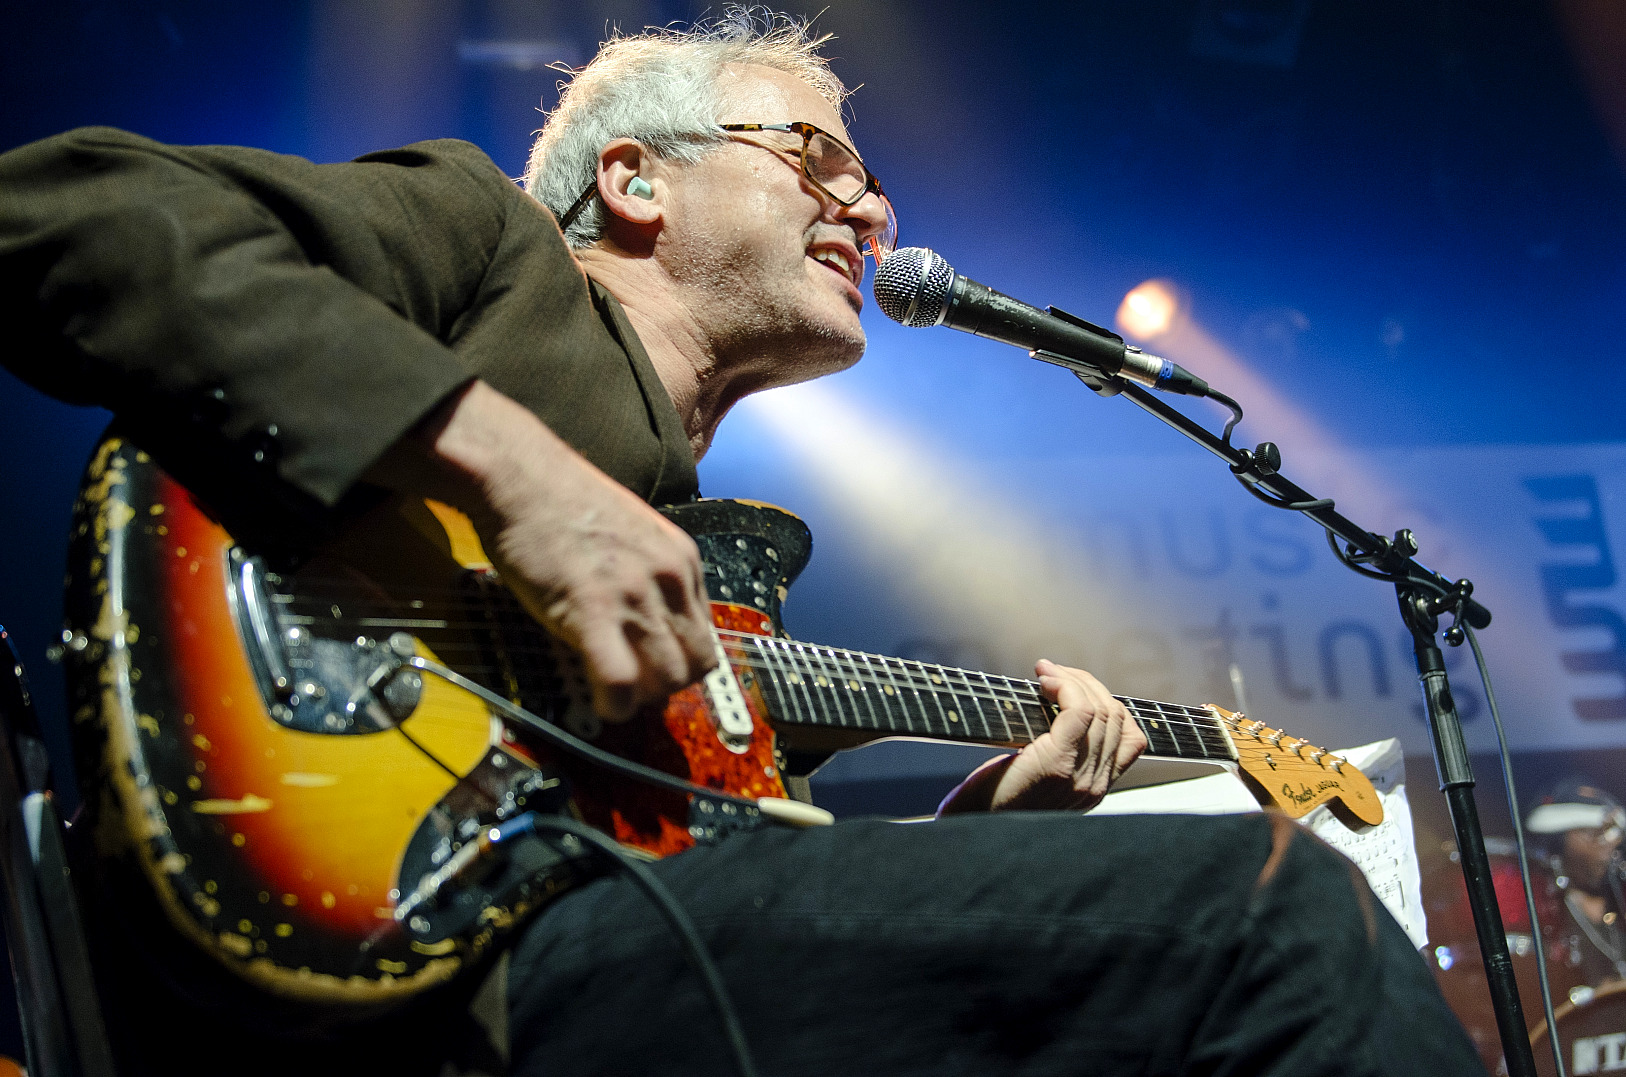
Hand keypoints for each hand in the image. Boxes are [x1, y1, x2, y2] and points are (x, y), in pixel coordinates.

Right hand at [378, 381, 715, 721]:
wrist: (521, 475)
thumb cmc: (564, 503)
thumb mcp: (634, 533)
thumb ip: (651, 575)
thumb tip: (651, 622)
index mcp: (681, 559)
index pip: (706, 636)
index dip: (680, 663)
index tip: (653, 671)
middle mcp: (669, 578)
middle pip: (695, 665)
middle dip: (665, 687)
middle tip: (633, 687)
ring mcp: (634, 595)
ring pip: (665, 680)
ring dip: (640, 698)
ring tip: (612, 693)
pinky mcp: (592, 611)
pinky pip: (620, 683)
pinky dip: (613, 706)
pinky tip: (598, 703)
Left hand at [937, 660, 1146, 813]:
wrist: (967, 833)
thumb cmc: (989, 802)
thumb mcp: (1035, 778)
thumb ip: (1058, 752)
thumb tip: (1056, 704)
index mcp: (1094, 788)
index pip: (1129, 737)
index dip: (1105, 702)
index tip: (1071, 686)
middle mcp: (1095, 786)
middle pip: (1117, 717)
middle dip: (1088, 684)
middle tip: (1052, 673)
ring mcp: (1081, 778)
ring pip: (1102, 710)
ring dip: (1073, 680)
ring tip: (1046, 673)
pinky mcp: (1057, 765)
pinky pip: (1079, 711)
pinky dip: (1064, 686)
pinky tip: (1043, 681)